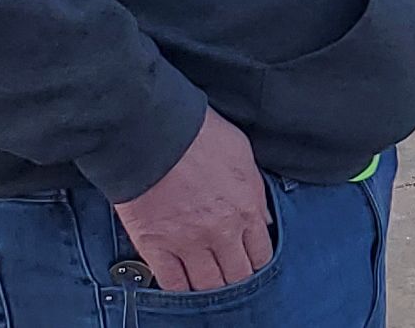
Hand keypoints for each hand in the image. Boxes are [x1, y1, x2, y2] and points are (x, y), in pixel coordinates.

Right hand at [114, 107, 272, 293]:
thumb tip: (263, 220)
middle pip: (238, 277)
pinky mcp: (156, 245)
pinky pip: (173, 284)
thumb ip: (256, 190)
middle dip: (236, 277)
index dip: (256, 261)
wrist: (150, 126)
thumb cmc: (196, 131)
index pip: (261, 255)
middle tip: (228, 272)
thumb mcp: (240, 151)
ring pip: (208, 286)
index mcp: (245, 208)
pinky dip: (180, 288)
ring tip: (207, 280)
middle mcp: (221, 232)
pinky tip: (182, 282)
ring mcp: (187, 242)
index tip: (249, 259)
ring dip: (211, 287)